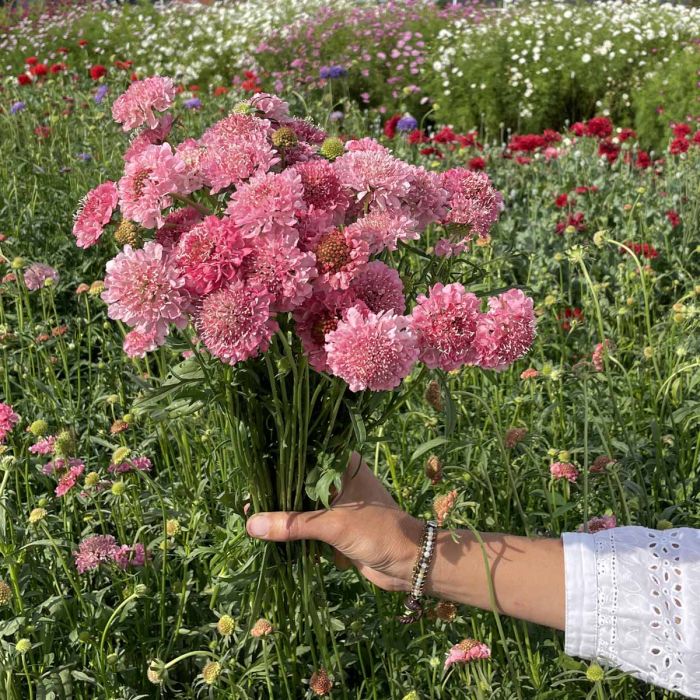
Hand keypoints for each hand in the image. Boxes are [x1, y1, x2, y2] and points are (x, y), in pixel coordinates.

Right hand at [245, 453, 423, 591]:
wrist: (410, 564)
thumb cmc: (378, 532)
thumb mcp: (334, 526)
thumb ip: (294, 524)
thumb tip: (252, 524)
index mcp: (343, 465)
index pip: (304, 457)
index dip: (278, 465)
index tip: (251, 474)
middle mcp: (339, 479)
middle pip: (300, 482)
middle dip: (276, 493)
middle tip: (247, 500)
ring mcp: (338, 503)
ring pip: (302, 504)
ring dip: (283, 513)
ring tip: (251, 515)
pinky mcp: (337, 525)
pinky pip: (308, 524)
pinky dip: (293, 529)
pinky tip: (271, 533)